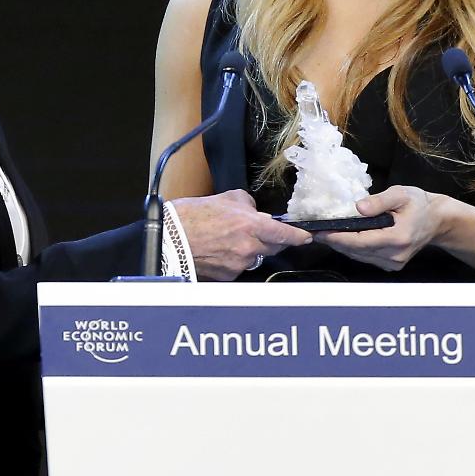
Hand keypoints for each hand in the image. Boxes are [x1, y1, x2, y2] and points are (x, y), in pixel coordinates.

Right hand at [172, 190, 311, 280]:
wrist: (168, 239)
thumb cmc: (191, 216)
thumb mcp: (223, 198)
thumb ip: (246, 204)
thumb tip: (255, 211)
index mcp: (250, 225)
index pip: (285, 234)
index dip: (298, 236)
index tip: (306, 236)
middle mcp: (248, 247)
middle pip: (274, 247)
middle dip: (271, 240)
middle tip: (257, 232)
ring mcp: (239, 264)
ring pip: (256, 257)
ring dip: (251, 249)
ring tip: (230, 240)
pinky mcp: (228, 276)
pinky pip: (240, 267)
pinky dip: (235, 260)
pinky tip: (220, 251)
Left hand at [315, 186, 445, 272]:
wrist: (437, 221)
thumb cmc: (419, 204)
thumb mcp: (401, 194)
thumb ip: (380, 200)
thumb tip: (359, 207)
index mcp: (398, 238)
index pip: (360, 241)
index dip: (338, 238)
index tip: (319, 232)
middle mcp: (395, 255)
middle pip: (356, 251)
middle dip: (334, 241)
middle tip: (314, 232)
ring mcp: (393, 263)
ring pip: (359, 256)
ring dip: (341, 246)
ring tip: (323, 234)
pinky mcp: (391, 265)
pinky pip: (365, 258)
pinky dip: (353, 249)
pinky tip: (342, 238)